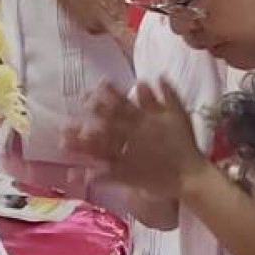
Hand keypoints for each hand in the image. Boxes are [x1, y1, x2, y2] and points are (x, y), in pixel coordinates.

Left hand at [71, 80, 205, 201]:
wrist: (191, 176)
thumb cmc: (185, 144)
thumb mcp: (179, 114)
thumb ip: (166, 95)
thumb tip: (150, 77)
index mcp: (145, 121)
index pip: (123, 105)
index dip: (105, 98)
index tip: (89, 91)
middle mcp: (135, 137)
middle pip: (109, 126)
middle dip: (88, 122)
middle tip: (68, 118)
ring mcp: (130, 157)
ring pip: (103, 149)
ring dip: (83, 146)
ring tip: (63, 143)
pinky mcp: (130, 176)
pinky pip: (109, 175)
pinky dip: (93, 176)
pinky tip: (76, 175)